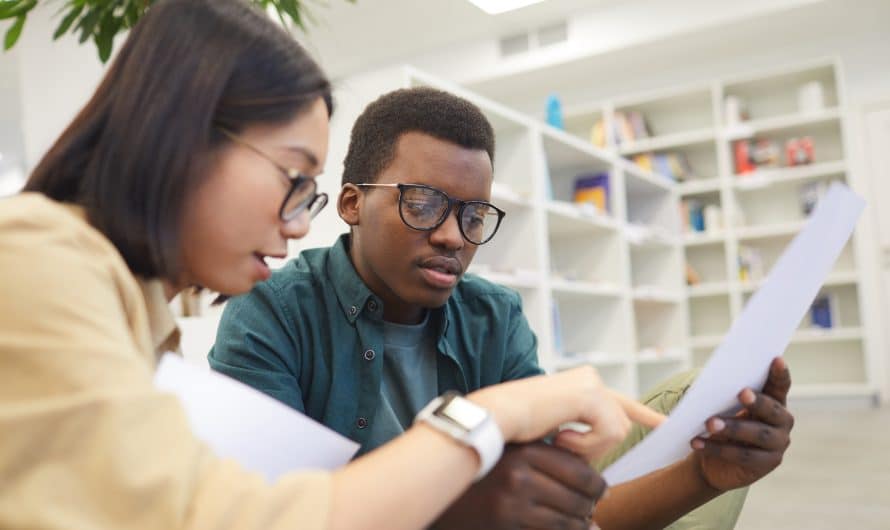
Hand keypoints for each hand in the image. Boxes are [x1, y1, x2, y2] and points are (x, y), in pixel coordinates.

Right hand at [431, 442, 605, 529]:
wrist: (442, 498)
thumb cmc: (484, 474)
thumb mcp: (513, 454)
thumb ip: (549, 458)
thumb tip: (597, 485)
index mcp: (524, 452)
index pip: (580, 472)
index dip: (597, 485)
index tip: (599, 492)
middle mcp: (519, 477)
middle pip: (578, 500)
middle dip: (589, 509)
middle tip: (590, 512)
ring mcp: (512, 507)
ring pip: (567, 523)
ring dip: (579, 526)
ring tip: (579, 524)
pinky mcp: (505, 527)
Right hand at [469, 366, 665, 461]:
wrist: (497, 417)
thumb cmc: (516, 428)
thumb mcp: (555, 431)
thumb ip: (581, 434)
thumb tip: (600, 455)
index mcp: (581, 385)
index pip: (620, 401)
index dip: (644, 414)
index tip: (665, 424)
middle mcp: (589, 378)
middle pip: (620, 423)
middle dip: (598, 446)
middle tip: (564, 445)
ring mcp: (591, 383)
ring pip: (618, 430)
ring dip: (590, 447)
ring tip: (560, 440)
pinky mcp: (590, 394)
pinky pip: (609, 432)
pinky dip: (586, 444)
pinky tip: (561, 436)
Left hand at [689, 357, 793, 491]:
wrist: (714, 460)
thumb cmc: (721, 423)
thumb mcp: (720, 406)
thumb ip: (720, 395)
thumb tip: (704, 387)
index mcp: (774, 401)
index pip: (780, 385)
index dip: (780, 373)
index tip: (775, 359)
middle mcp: (782, 422)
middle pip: (772, 410)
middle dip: (757, 401)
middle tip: (741, 393)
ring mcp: (777, 445)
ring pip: (757, 434)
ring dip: (732, 427)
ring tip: (710, 423)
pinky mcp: (766, 464)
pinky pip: (741, 455)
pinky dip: (717, 448)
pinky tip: (696, 442)